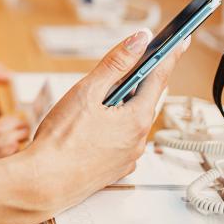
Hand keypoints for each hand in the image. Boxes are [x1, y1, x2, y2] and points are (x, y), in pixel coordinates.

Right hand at [0, 29, 189, 223]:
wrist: (43, 182)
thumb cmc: (61, 140)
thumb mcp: (87, 91)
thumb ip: (115, 63)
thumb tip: (139, 40)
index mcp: (137, 118)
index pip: (159, 78)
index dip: (169, 56)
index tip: (180, 41)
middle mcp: (139, 140)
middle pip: (144, 100)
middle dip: (136, 82)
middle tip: (130, 66)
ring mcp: (128, 157)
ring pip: (131, 122)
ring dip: (121, 107)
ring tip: (96, 101)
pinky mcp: (114, 169)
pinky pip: (120, 141)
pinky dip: (112, 128)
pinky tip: (91, 127)